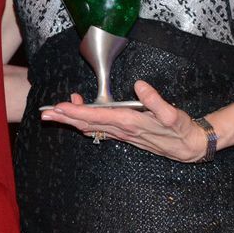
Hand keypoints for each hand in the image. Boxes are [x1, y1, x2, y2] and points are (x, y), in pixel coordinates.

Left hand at [40, 81, 208, 162]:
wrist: (188, 146)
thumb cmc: (180, 129)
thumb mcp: (172, 113)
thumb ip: (155, 100)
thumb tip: (139, 85)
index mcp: (131, 123)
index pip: (98, 116)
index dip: (78, 111)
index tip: (60, 107)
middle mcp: (123, 130)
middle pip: (88, 124)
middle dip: (66, 118)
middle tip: (45, 114)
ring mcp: (123, 134)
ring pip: (92, 128)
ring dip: (73, 121)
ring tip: (55, 114)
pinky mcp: (126, 134)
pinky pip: (100, 130)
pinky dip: (86, 124)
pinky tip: (79, 121)